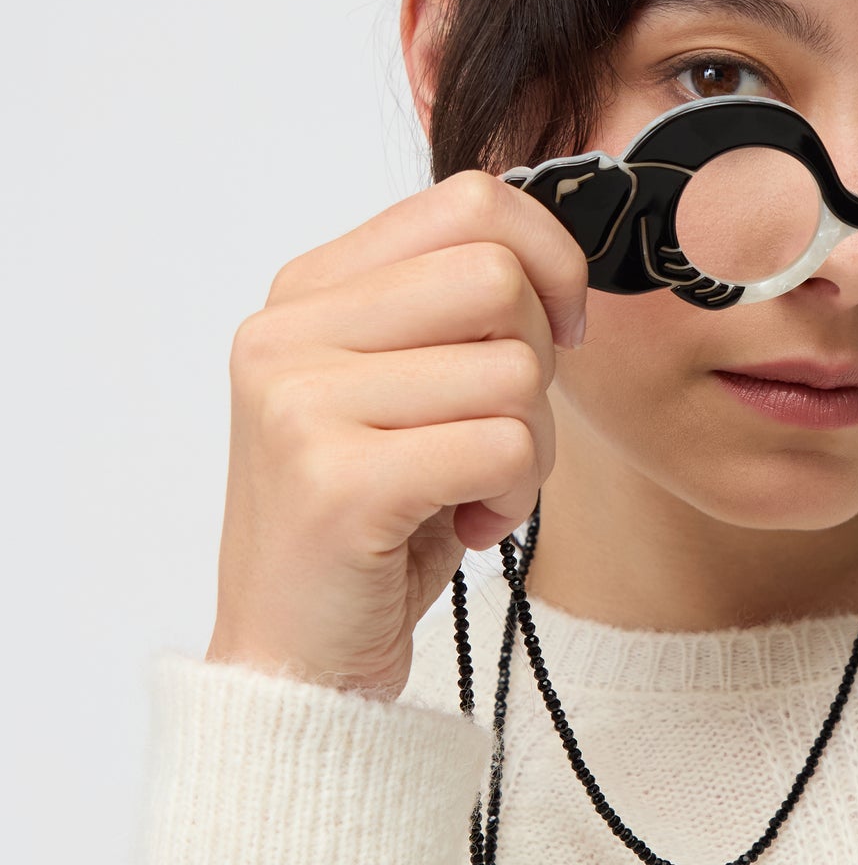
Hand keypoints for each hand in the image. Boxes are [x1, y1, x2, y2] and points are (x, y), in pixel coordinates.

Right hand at [206, 170, 586, 698]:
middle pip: (498, 276)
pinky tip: (469, 524)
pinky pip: (504, 448)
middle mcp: (288, 332)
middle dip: (539, 364)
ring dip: (530, 448)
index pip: (470, 201)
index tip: (554, 334)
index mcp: (307, 291)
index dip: (549, 260)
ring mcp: (301, 403)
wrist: (297, 663)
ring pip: (512, 370)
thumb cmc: (374, 528)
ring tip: (474, 491)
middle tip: (502, 433)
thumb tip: (561, 258)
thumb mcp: (406, 395)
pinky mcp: (336, 480)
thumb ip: (454, 314)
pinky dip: (515, 497)